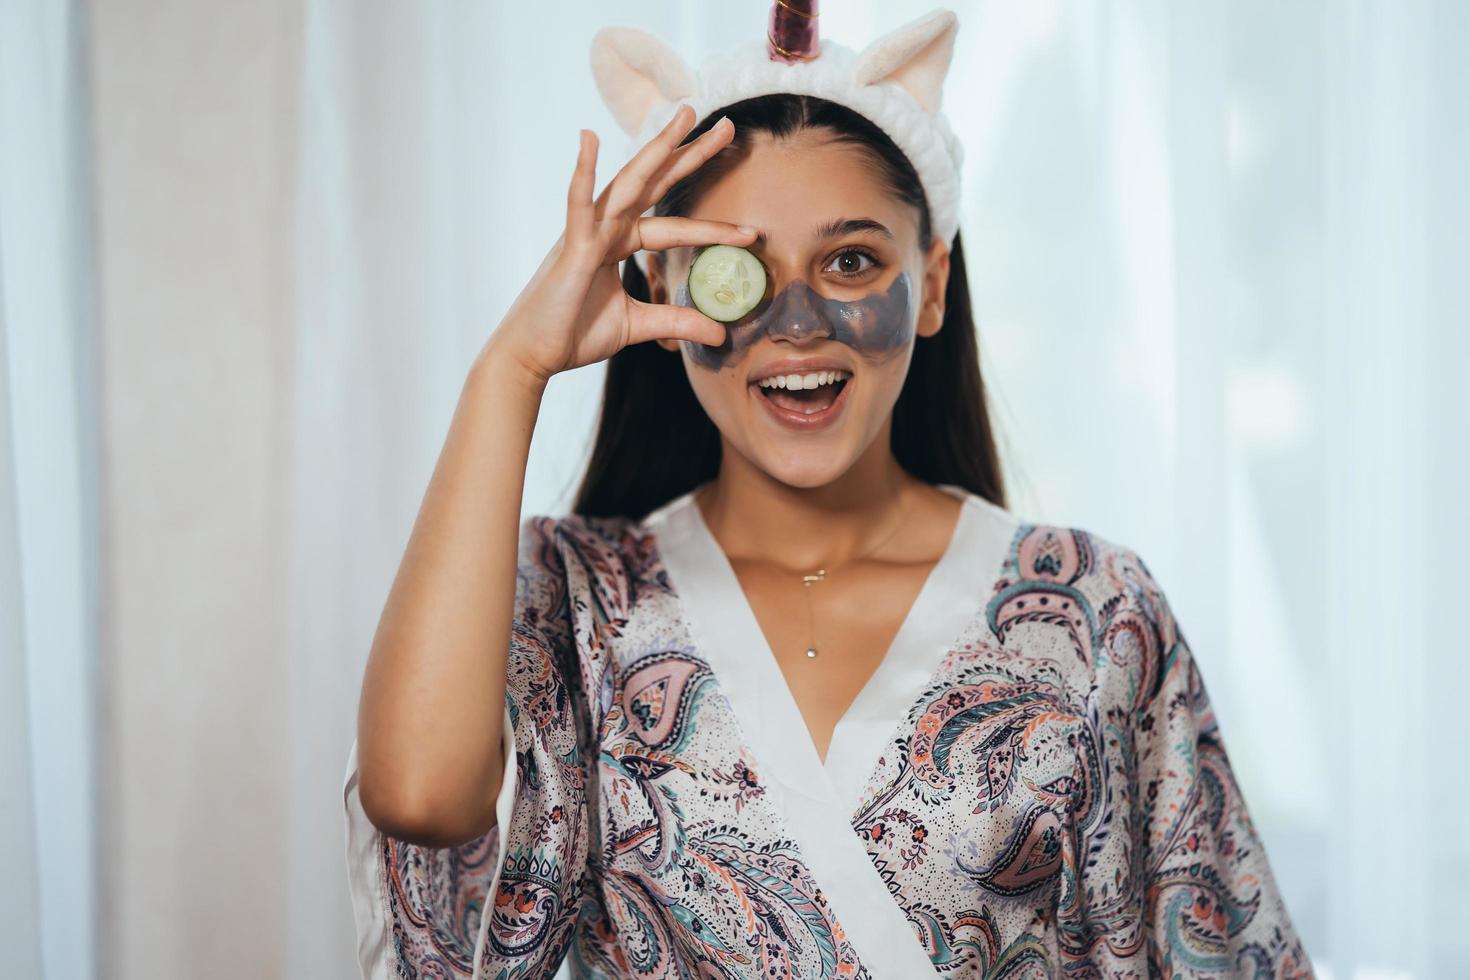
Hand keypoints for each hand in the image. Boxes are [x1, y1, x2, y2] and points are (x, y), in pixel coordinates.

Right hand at [489, 104, 757, 385]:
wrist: (532, 355)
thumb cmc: (573, 333)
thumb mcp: (636, 326)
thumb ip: (675, 321)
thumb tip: (719, 332)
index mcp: (619, 243)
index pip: (674, 226)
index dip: (712, 228)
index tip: (750, 232)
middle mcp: (606, 228)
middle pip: (657, 184)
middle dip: (691, 155)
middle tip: (729, 126)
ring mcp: (588, 232)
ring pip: (630, 183)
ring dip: (658, 148)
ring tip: (686, 115)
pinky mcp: (571, 247)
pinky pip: (578, 204)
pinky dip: (583, 171)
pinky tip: (589, 139)